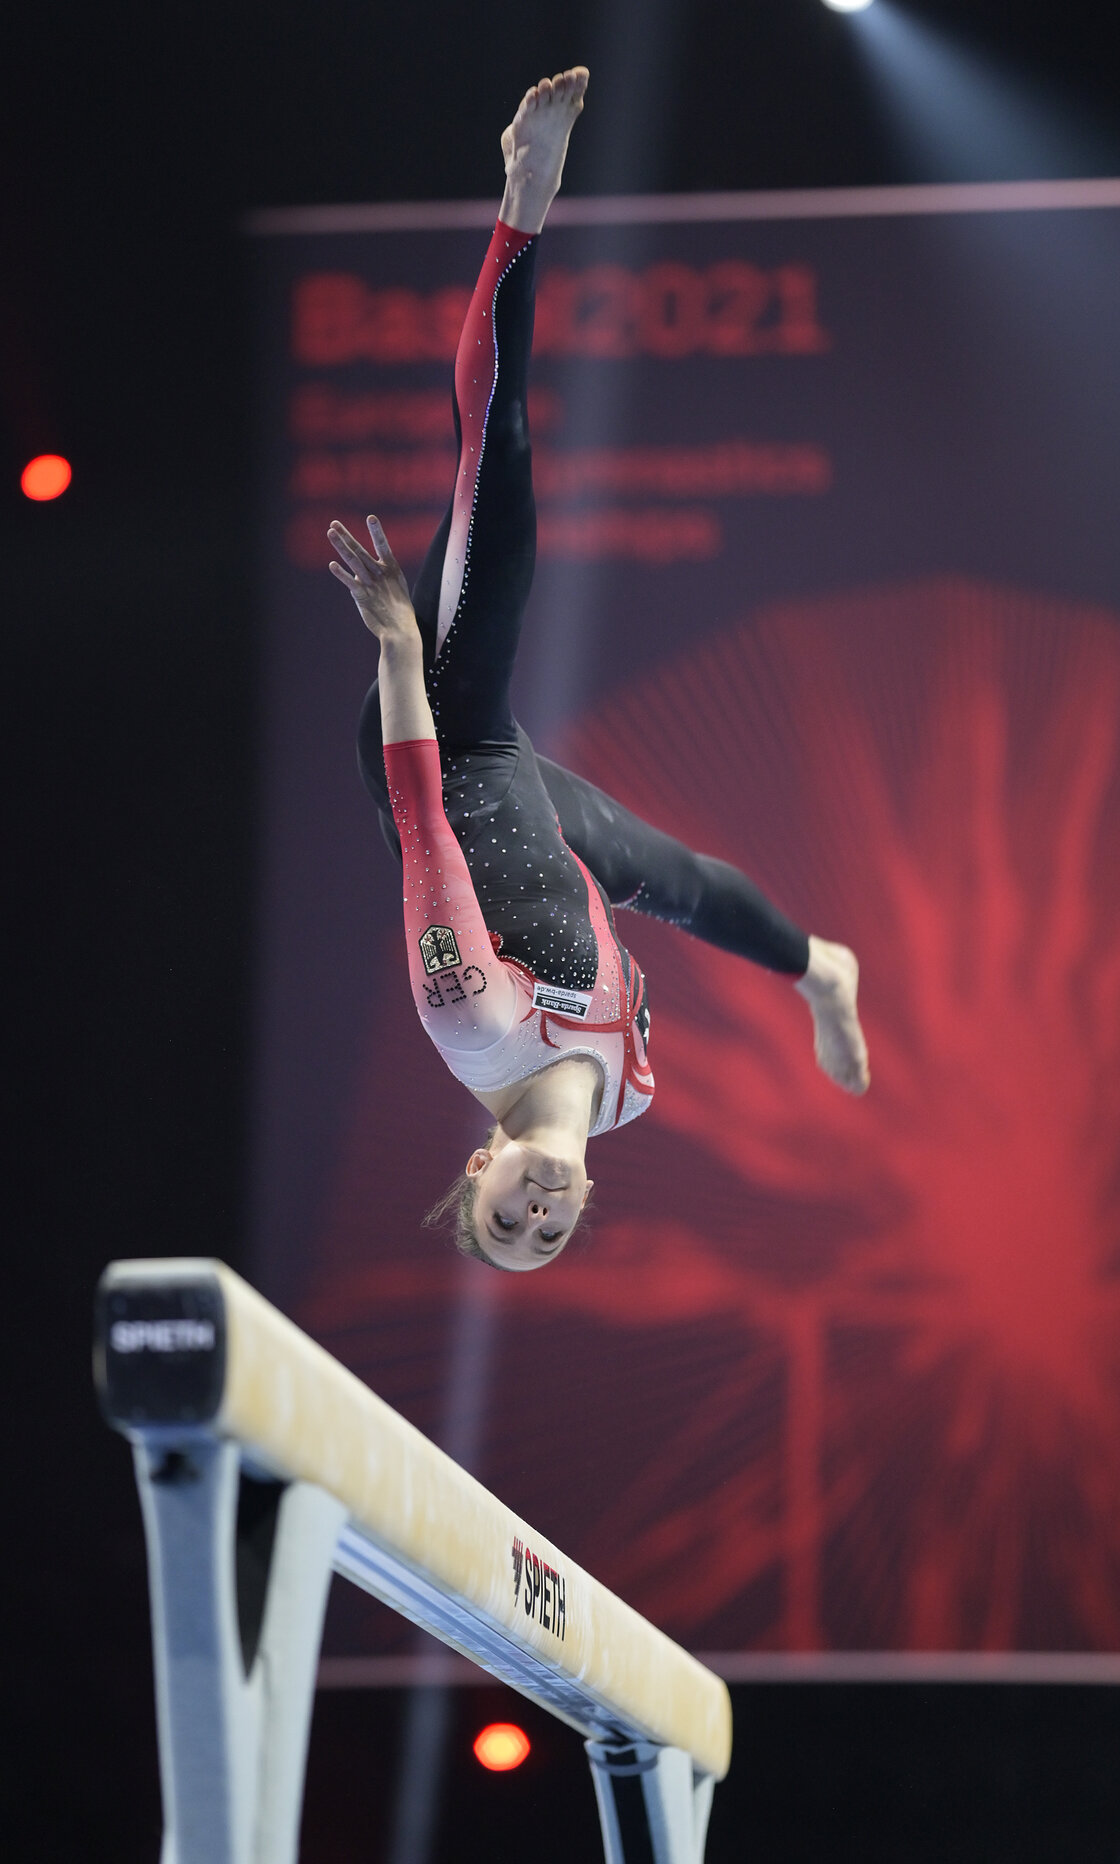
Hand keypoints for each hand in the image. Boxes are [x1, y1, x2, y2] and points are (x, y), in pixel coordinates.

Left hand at [328, 516, 418, 646]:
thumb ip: (380, 576)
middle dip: (346, 536)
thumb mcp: (395, 589)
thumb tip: (365, 570)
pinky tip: (332, 565)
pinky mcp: (362, 597)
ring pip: (353, 561)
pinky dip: (341, 574)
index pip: (384, 546)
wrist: (401, 631)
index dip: (377, 532)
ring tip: (330, 533)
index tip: (371, 517)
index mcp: (392, 570)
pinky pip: (350, 583)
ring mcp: (371, 585)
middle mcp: (380, 574)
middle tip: (334, 523)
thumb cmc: (399, 611)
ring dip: (340, 546)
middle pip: (360, 551)